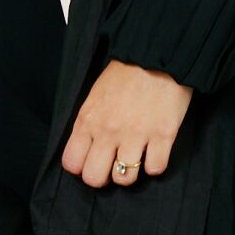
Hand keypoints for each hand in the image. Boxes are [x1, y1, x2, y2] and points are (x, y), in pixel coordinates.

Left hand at [61, 60, 191, 188]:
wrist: (157, 55)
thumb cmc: (125, 74)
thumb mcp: (95, 96)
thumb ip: (87, 124)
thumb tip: (85, 150)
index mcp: (88, 120)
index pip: (72, 163)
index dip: (81, 168)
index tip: (91, 162)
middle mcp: (108, 131)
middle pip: (95, 178)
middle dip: (103, 178)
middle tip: (112, 166)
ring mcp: (136, 134)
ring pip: (125, 179)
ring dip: (130, 173)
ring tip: (135, 158)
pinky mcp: (163, 135)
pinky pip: (155, 169)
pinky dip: (155, 164)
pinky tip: (155, 152)